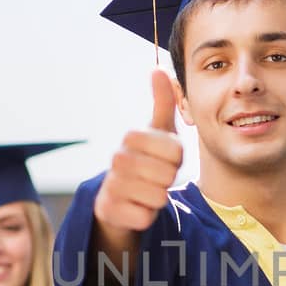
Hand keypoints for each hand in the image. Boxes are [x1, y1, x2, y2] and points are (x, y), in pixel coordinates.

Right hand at [94, 69, 184, 237]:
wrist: (121, 199)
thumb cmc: (147, 162)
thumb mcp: (159, 132)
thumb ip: (162, 103)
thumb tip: (158, 68)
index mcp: (132, 137)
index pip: (176, 150)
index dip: (177, 159)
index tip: (165, 159)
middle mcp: (117, 158)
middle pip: (167, 174)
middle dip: (168, 180)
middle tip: (156, 178)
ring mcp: (111, 184)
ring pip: (157, 197)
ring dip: (158, 199)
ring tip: (146, 192)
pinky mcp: (108, 210)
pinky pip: (144, 217)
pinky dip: (146, 216)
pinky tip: (136, 208)